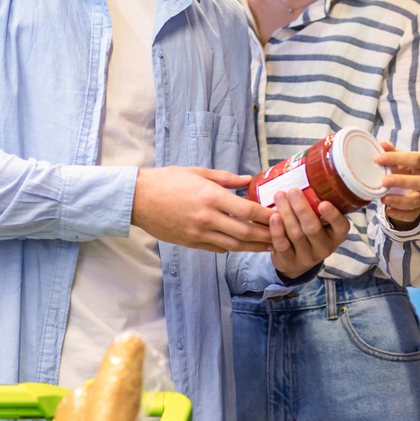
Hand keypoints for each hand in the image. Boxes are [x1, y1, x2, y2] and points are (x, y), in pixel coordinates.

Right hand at [132, 167, 273, 253]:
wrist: (137, 199)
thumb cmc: (166, 180)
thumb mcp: (197, 172)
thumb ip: (226, 178)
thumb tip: (248, 180)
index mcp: (210, 197)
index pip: (246, 210)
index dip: (265, 215)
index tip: (279, 215)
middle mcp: (206, 218)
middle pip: (244, 232)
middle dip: (266, 236)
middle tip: (282, 236)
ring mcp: (198, 233)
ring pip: (233, 245)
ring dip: (253, 247)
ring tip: (269, 246)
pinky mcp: (190, 242)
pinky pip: (216, 248)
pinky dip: (231, 248)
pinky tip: (242, 246)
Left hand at [266, 189, 350, 279]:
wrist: (296, 262)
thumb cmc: (309, 234)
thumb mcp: (321, 223)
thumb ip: (317, 206)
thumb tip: (304, 173)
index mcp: (336, 235)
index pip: (341, 227)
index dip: (333, 216)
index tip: (324, 203)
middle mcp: (324, 247)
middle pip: (313, 228)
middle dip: (302, 208)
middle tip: (293, 191)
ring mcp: (306, 256)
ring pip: (296, 234)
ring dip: (286, 213)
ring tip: (279, 196)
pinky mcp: (289, 261)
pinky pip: (282, 245)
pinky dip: (277, 230)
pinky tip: (273, 217)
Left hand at [374, 143, 419, 227]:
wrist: (412, 184)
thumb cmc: (406, 167)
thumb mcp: (400, 158)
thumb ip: (391, 151)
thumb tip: (382, 144)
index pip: (417, 159)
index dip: (398, 158)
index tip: (379, 159)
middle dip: (402, 181)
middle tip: (384, 180)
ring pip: (417, 200)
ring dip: (400, 200)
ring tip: (383, 198)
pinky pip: (413, 214)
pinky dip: (400, 214)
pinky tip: (389, 211)